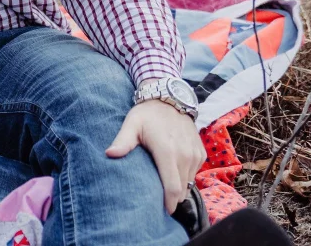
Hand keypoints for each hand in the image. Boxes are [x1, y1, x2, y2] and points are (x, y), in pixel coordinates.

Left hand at [106, 99, 205, 213]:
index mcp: (168, 152)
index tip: (162, 211)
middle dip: (172, 198)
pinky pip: (194, 173)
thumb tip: (110, 154)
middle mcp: (185, 155)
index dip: (168, 203)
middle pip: (182, 189)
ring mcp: (195, 155)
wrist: (170, 99)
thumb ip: (123, 141)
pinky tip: (172, 171)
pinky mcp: (200, 153)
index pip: (172, 187)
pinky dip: (185, 176)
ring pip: (188, 182)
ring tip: (164, 186)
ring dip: (178, 187)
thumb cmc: (147, 114)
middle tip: (159, 201)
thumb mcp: (132, 124)